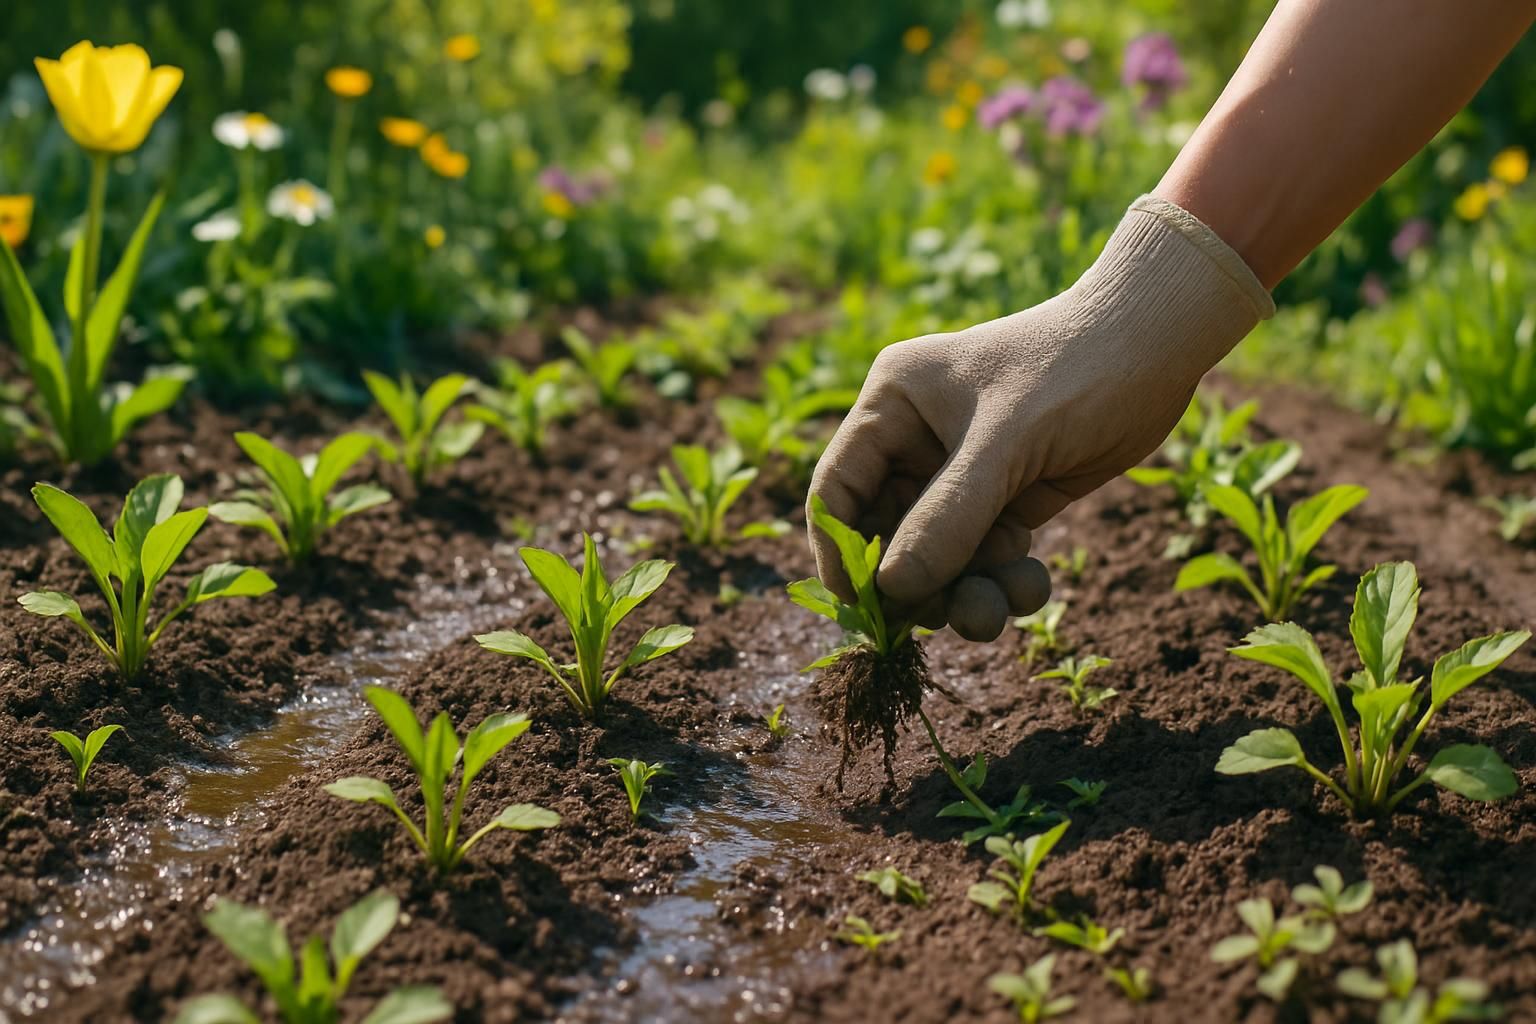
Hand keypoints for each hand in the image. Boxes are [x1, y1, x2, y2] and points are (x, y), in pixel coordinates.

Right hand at [807, 195, 1273, 640]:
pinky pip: (986, 558)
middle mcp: (917, 439)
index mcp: (893, 405)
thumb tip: (890, 590)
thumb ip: (947, 517)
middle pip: (888, 535)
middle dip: (918, 582)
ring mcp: (963, 472)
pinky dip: (1003, 582)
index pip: (838, 490)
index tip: (865, 609)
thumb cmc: (1076, 369)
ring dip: (965, 592)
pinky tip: (1032, 585)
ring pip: (940, 557)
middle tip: (947, 617)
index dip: (842, 554)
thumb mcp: (1006, 444)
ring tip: (995, 612)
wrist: (1162, 345)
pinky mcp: (1007, 497)